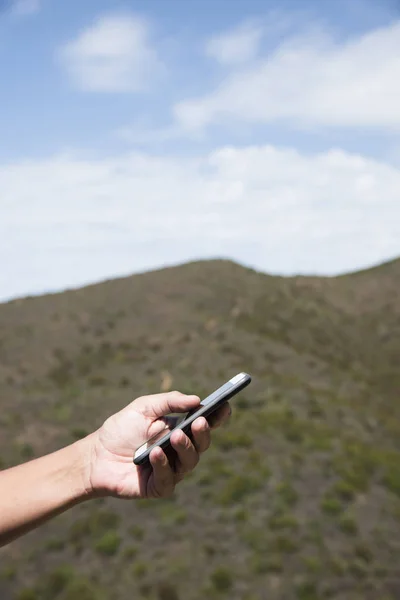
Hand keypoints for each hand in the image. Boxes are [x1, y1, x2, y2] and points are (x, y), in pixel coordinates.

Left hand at [85, 391, 230, 499]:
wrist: (96, 455)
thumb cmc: (121, 429)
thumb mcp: (144, 407)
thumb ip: (169, 401)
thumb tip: (196, 400)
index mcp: (181, 429)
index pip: (205, 424)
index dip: (218, 417)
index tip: (225, 406)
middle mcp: (181, 450)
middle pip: (202, 444)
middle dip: (203, 433)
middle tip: (199, 421)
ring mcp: (171, 469)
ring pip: (190, 462)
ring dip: (185, 448)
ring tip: (176, 436)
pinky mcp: (158, 486)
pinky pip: (169, 479)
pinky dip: (163, 465)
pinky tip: (155, 453)